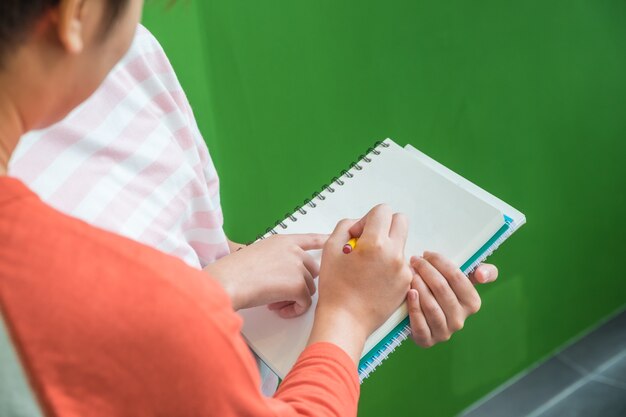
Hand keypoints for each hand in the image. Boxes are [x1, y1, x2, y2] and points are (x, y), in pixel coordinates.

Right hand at [204, 234, 326, 314]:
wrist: (228, 281)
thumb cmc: (234, 272)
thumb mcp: (257, 255)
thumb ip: (276, 259)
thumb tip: (284, 275)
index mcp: (282, 241)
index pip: (309, 239)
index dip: (322, 241)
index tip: (332, 240)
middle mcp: (293, 251)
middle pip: (312, 271)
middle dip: (299, 286)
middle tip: (279, 295)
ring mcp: (297, 267)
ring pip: (309, 289)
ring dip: (294, 300)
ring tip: (273, 303)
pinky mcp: (298, 285)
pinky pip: (305, 303)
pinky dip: (294, 310)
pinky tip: (279, 310)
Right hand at [309, 204, 412, 363]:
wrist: (346, 320)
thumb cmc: (335, 287)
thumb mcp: (330, 248)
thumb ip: (346, 226)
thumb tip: (360, 225)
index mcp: (376, 242)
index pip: (383, 210)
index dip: (368, 218)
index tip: (359, 234)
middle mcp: (394, 253)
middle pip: (401, 221)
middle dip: (385, 225)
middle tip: (369, 241)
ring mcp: (403, 270)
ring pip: (401, 243)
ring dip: (388, 246)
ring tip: (369, 265)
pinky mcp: (406, 283)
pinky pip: (402, 263)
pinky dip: (390, 265)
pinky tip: (374, 278)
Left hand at [407, 252, 497, 346]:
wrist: (424, 316)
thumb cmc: (445, 291)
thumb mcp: (466, 279)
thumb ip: (483, 271)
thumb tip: (481, 275)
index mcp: (473, 303)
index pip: (457, 277)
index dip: (440, 262)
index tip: (426, 253)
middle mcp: (460, 320)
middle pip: (442, 289)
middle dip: (426, 270)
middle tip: (414, 260)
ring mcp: (444, 332)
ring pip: (431, 306)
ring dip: (419, 286)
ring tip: (410, 273)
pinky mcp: (426, 340)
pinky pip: (420, 324)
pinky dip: (414, 307)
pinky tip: (409, 293)